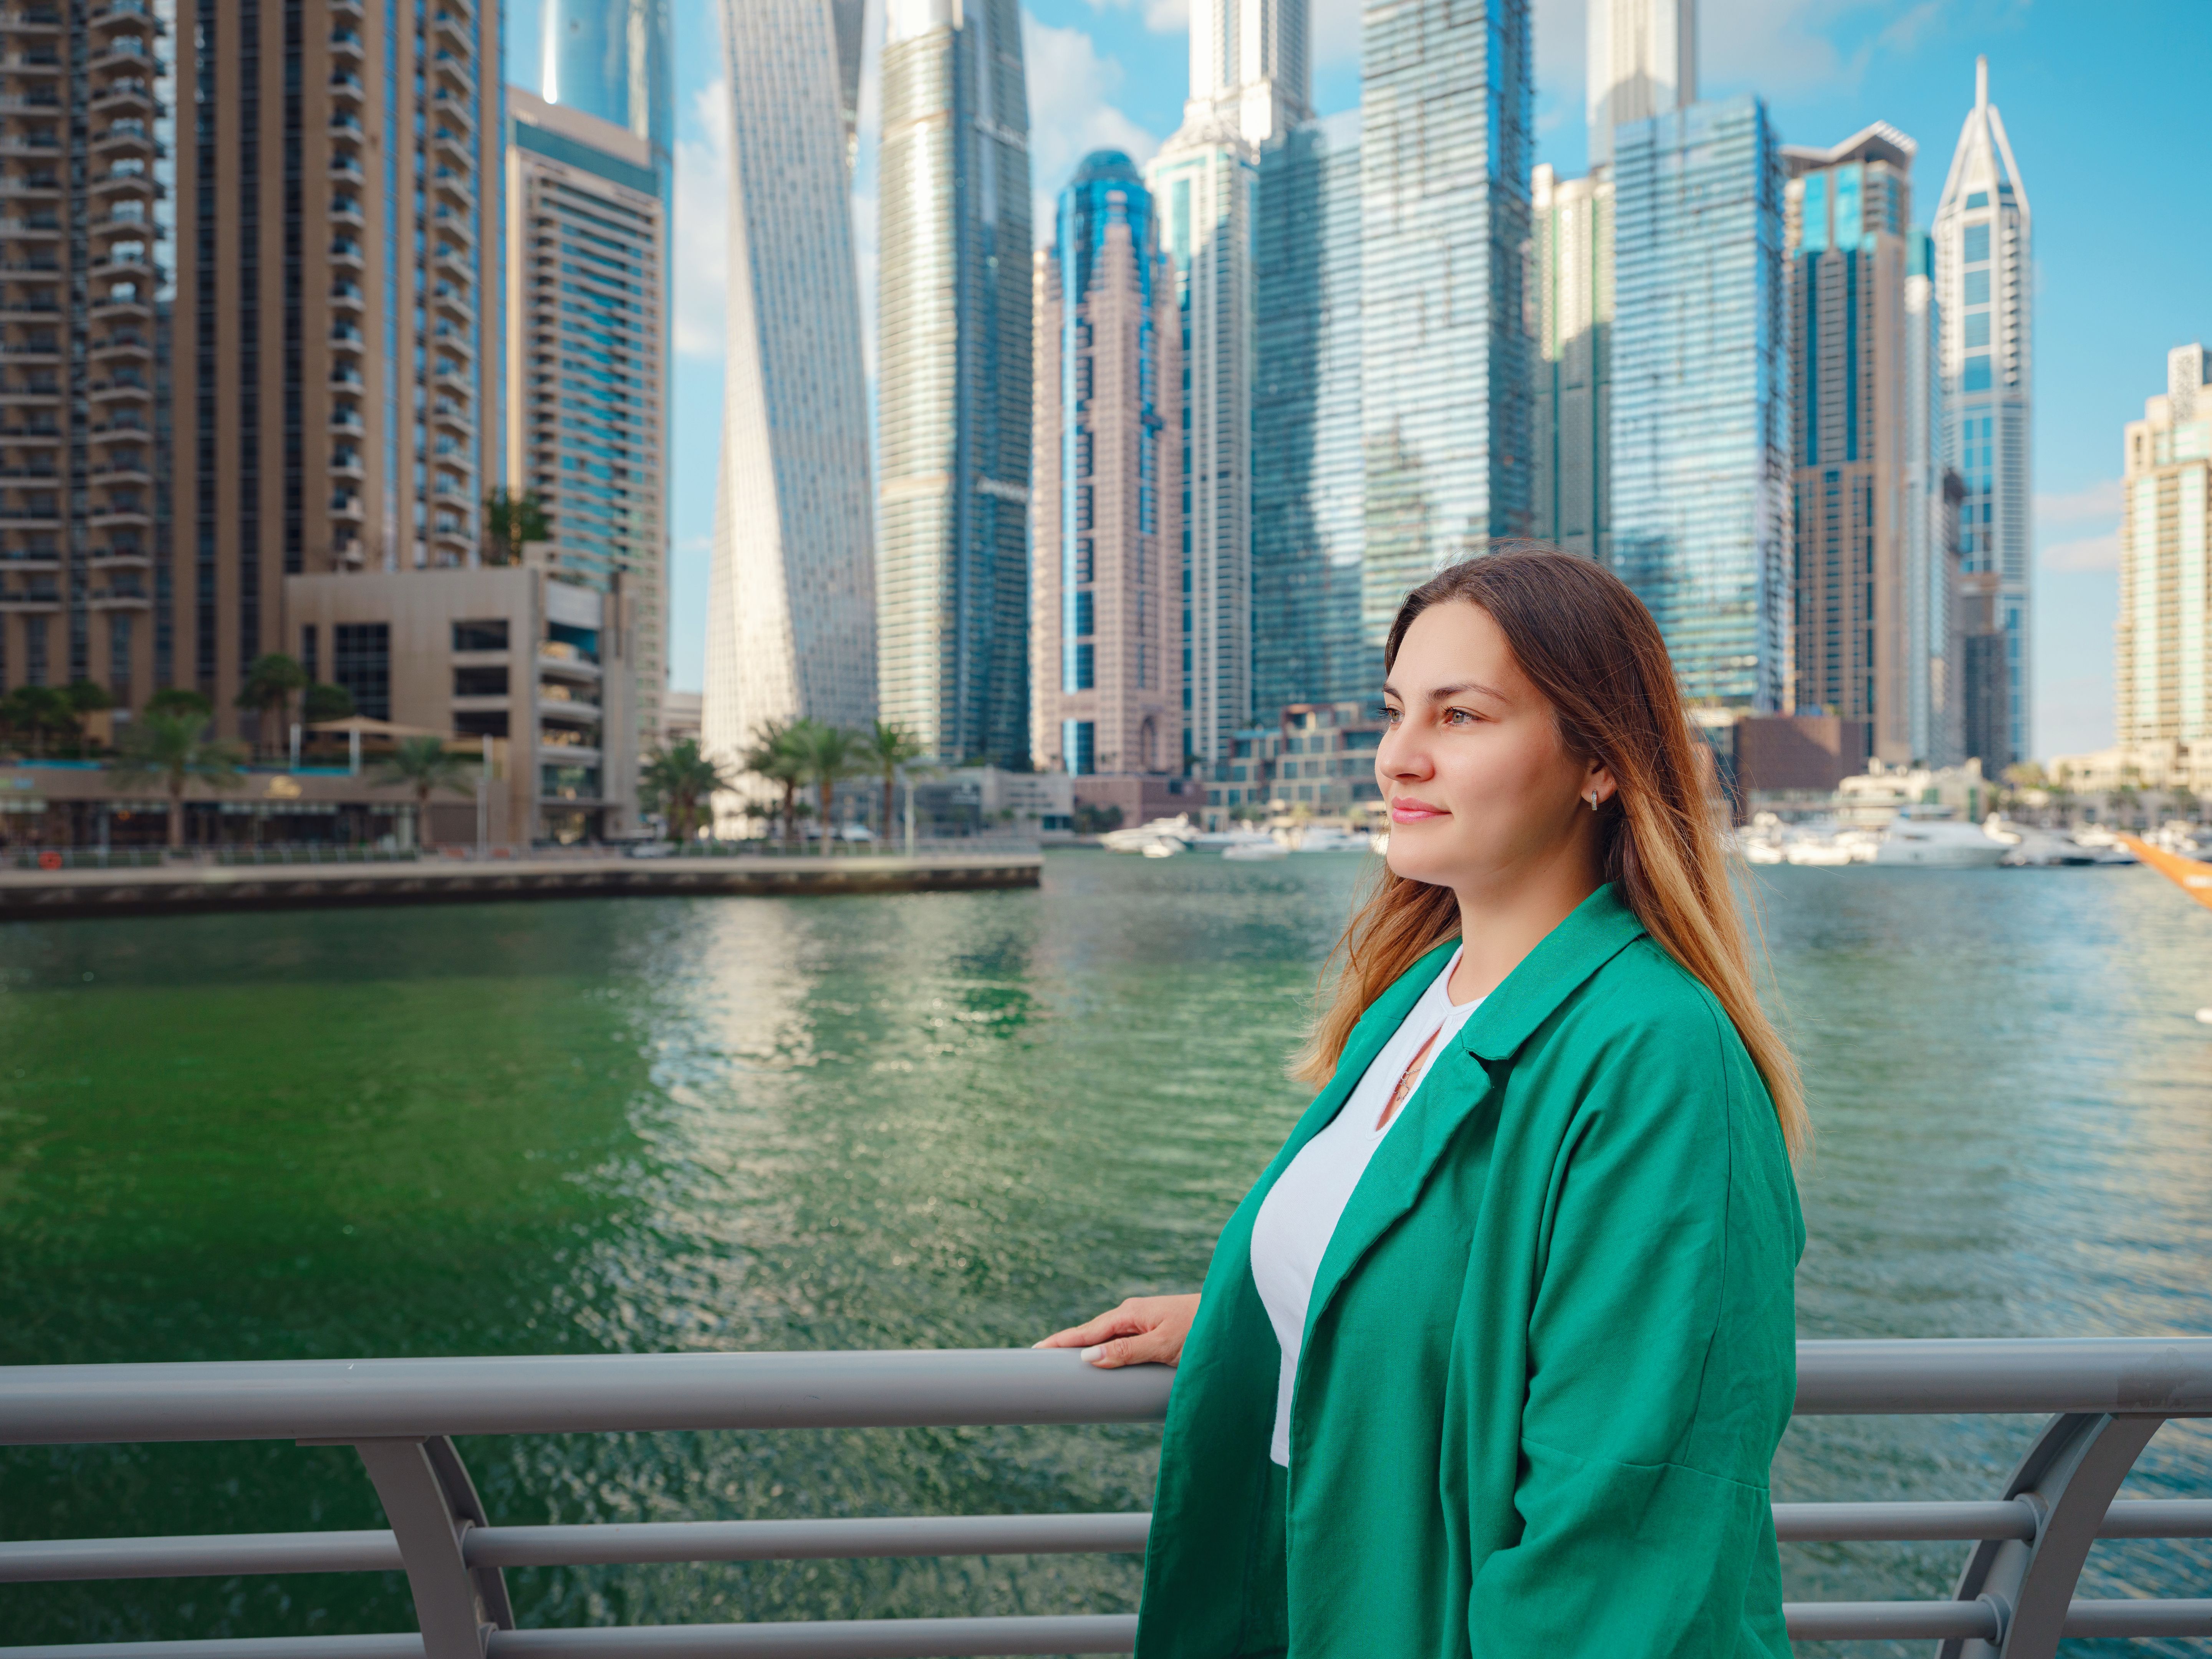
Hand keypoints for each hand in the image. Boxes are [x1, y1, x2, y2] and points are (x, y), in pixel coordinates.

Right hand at [1033, 1294, 1200, 1367]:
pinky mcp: (1153, 1329)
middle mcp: (1132, 1314)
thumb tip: (1089, 1355)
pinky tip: (1099, 1357)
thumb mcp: (1163, 1345)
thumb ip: (1127, 1351)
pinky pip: (1121, 1340)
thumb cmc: (1201, 1330)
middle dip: (1067, 1344)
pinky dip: (1104, 1347)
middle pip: (1092, 1332)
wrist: (1232, 1319)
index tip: (1035, 1351)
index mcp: (1130, 1313)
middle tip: (1039, 1359)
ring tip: (1061, 1361)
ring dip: (1085, 1346)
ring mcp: (1143, 1320)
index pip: (1087, 1331)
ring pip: (1107, 1336)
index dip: (1061, 1342)